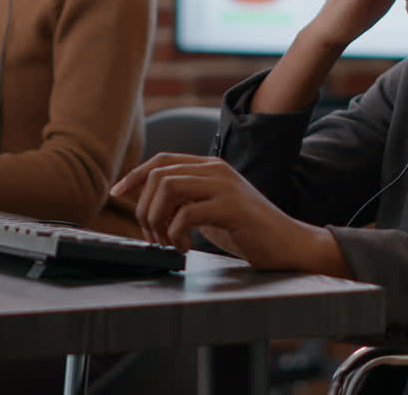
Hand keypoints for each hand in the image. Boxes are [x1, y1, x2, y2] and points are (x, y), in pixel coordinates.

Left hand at [111, 153, 348, 275]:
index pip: (161, 160)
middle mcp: (216, 169)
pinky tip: (184, 247)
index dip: (134, 176)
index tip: (118, 195)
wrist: (289, 245)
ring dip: (156, 219)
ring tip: (167, 241)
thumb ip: (185, 201)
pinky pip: (186, 213)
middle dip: (144, 207)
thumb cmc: (248, 231)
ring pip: (167, 188)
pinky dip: (175, 233)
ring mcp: (224, 185)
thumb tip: (147, 205)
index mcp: (210, 167)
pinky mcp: (231, 206)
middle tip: (153, 235)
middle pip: (158, 174)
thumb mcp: (210, 210)